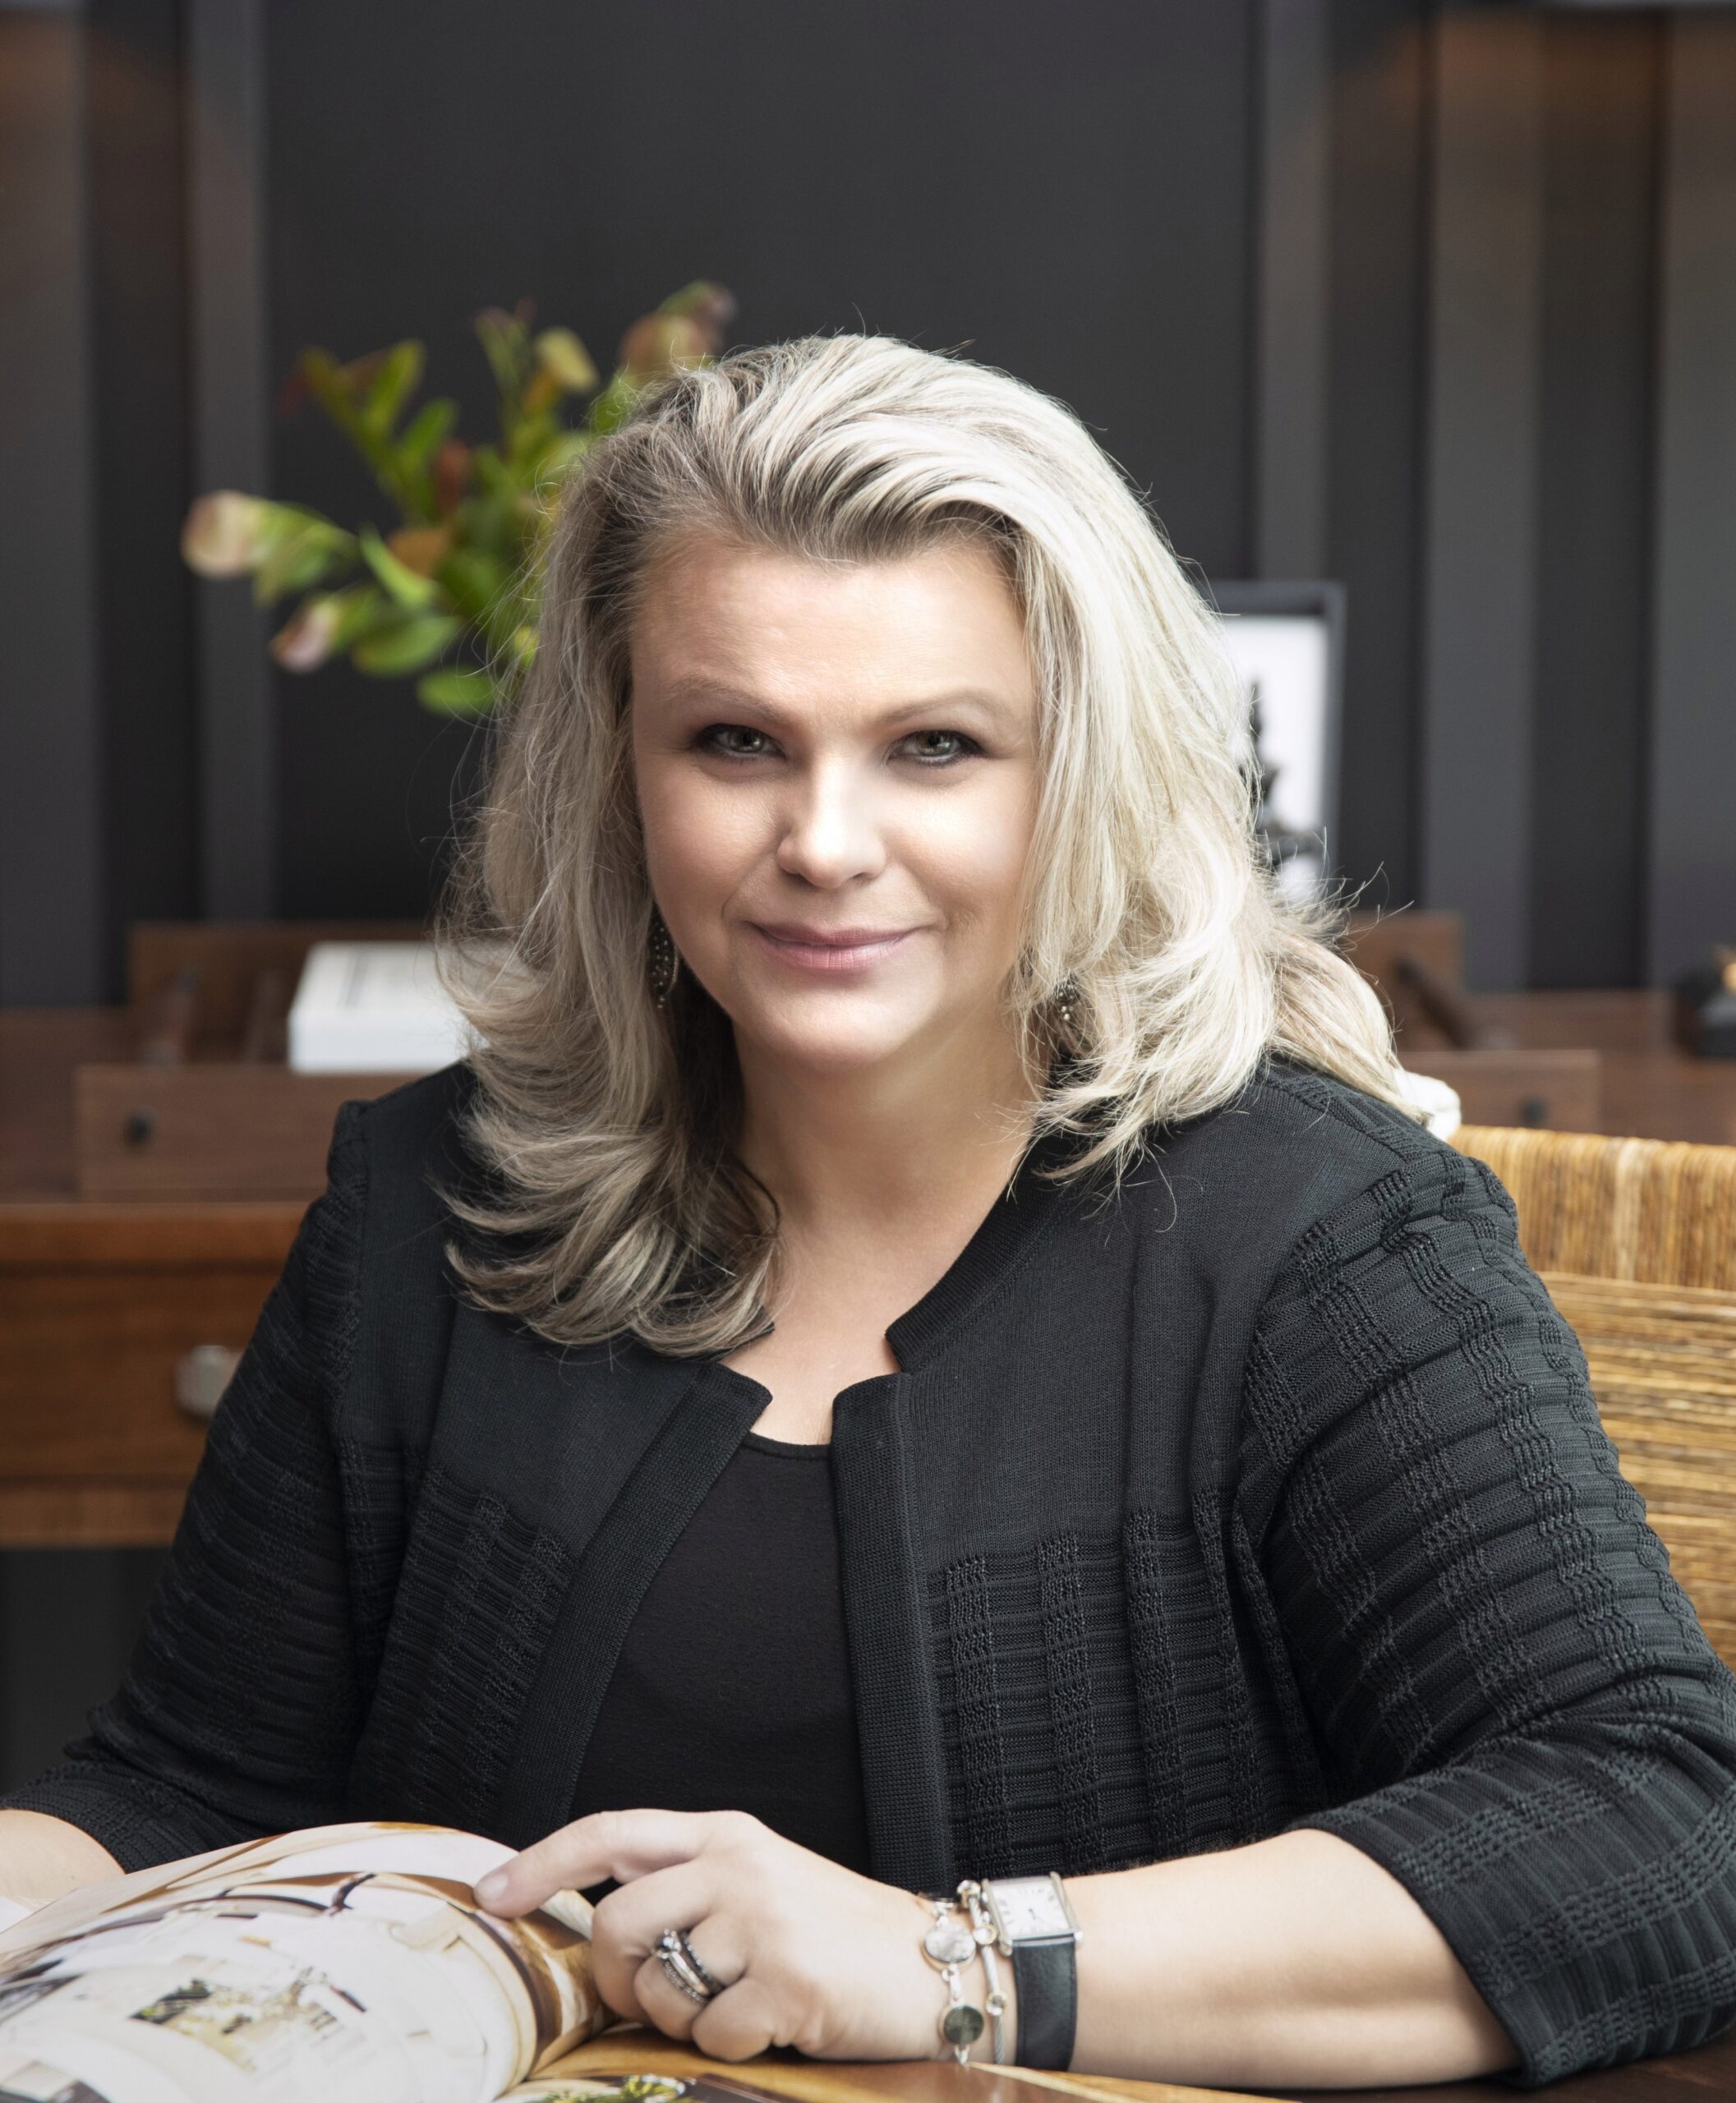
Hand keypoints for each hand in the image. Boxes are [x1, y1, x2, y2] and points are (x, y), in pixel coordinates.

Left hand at [470, 1808, 947, 2061]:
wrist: (940, 1964)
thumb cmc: (840, 1934)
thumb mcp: (764, 1883)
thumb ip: (691, 1889)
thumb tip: (603, 1932)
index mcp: (727, 1835)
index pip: (612, 1832)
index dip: (544, 1863)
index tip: (493, 1894)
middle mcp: (739, 1865)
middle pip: (617, 1923)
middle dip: (614, 1978)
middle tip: (647, 2000)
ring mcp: (763, 1921)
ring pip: (660, 1987)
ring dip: (683, 2019)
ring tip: (737, 2008)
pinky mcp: (788, 1981)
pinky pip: (712, 2036)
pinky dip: (730, 2049)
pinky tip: (772, 2029)